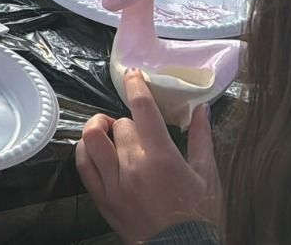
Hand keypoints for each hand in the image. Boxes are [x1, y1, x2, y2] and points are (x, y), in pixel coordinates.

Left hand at [75, 70, 222, 242]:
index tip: (132, 75)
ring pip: (93, 139)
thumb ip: (202, 139)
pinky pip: (82, 165)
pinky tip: (95, 149)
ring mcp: (115, 184)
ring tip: (108, 131)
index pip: (142, 110)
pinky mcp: (102, 199)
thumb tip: (202, 109)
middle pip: (120, 125)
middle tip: (139, 132)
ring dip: (99, 129)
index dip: (135, 86)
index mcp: (162, 158)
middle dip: (129, 123)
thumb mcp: (208, 176)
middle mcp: (134, 168)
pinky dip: (85, 150)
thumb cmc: (200, 216)